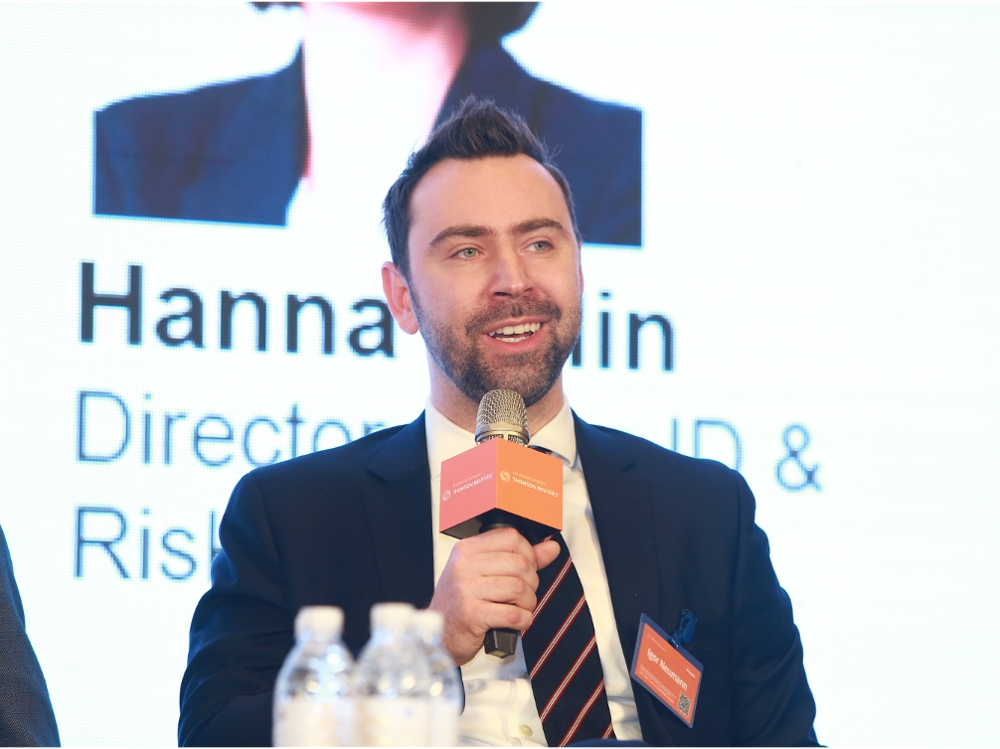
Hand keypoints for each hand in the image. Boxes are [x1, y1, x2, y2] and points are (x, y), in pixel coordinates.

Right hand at [428, 527, 560, 665]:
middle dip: (531, 582)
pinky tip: (515, 622)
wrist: (440, 634)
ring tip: (519, 608)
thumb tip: (551, 548)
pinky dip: (523, 620)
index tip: (527, 568)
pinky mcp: (471, 614)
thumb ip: (520, 558)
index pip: (510, 538)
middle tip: (523, 594)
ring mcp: (465, 589)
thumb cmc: (462, 602)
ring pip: (519, 588)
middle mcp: (464, 566)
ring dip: (528, 603)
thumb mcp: (484, 574)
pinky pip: (513, 614)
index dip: (528, 554)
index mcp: (467, 550)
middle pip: (519, 563)